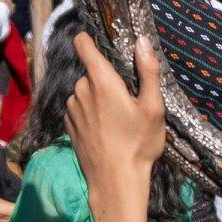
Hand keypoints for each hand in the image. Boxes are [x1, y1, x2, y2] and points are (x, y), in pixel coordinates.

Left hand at [66, 33, 166, 221]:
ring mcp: (72, 109)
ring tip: (117, 121)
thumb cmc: (138, 144)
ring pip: (85, 92)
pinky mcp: (68, 125)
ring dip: (97, 98)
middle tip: (127, 100)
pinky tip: (105, 132)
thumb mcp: (153, 107)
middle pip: (91, 72)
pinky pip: (79, 109)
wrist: (115, 182)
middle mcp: (81, 90)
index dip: (89, 39)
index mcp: (101, 81)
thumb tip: (142, 41)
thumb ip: (148, 70)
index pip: (83, 44)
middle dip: (106, 79)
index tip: (101, 43)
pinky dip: (90, 114)